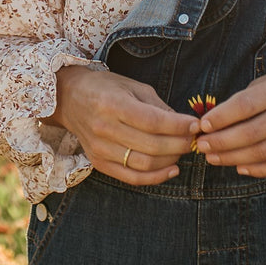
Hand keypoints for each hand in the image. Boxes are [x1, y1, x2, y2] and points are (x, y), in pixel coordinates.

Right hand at [45, 66, 200, 185]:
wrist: (69, 98)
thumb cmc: (105, 88)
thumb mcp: (133, 86)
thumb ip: (158, 106)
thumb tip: (184, 125)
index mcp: (113, 104)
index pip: (153, 121)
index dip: (178, 126)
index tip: (195, 125)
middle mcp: (105, 128)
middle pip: (151, 145)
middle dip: (179, 144)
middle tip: (194, 139)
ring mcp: (100, 149)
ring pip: (144, 164)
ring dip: (170, 160)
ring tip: (183, 151)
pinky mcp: (99, 163)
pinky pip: (131, 177)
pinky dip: (155, 178)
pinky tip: (172, 170)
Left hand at [195, 60, 265, 176]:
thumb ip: (251, 96)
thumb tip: (220, 117)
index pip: (245, 105)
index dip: (222, 117)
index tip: (203, 125)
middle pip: (251, 132)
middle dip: (221, 142)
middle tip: (201, 145)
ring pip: (263, 151)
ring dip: (234, 158)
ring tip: (213, 158)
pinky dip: (260, 169)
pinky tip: (241, 168)